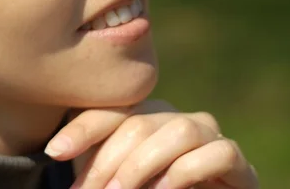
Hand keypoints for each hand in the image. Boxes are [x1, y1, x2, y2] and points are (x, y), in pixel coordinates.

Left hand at [44, 100, 258, 188]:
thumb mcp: (114, 178)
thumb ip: (95, 165)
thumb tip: (55, 151)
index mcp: (142, 115)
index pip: (112, 110)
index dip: (83, 128)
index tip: (55, 152)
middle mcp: (174, 117)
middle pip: (139, 123)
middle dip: (108, 162)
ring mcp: (208, 134)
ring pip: (179, 131)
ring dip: (144, 166)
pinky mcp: (235, 159)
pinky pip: (218, 152)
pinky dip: (187, 171)